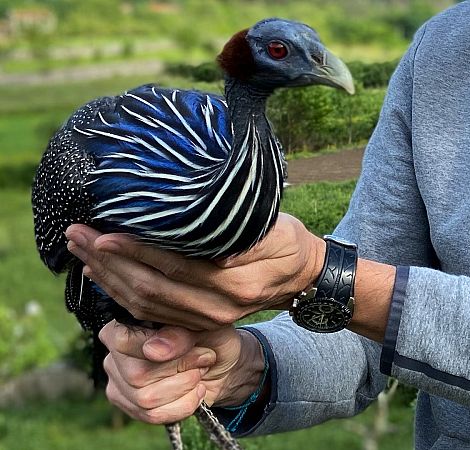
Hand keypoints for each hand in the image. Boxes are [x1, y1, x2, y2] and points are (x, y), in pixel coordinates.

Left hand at [66, 213, 324, 329]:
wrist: (304, 277)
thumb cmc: (290, 244)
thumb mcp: (277, 232)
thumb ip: (243, 237)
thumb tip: (202, 240)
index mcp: (235, 286)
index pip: (174, 268)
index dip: (136, 252)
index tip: (104, 233)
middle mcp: (217, 309)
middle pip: (151, 290)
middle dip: (109, 263)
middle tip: (78, 235)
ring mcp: (206, 319)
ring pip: (145, 305)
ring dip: (108, 278)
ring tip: (80, 250)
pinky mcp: (198, 320)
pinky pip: (151, 312)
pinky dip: (120, 294)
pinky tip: (101, 274)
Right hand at [99, 320, 265, 423]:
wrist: (222, 366)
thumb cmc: (210, 338)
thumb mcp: (203, 326)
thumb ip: (178, 333)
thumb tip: (153, 351)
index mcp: (125, 326)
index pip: (125, 341)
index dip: (164, 346)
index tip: (194, 344)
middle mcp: (114, 356)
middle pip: (137, 374)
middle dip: (181, 369)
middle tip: (204, 358)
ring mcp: (119, 384)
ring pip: (145, 398)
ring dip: (184, 386)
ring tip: (200, 373)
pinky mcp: (131, 407)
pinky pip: (153, 415)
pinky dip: (184, 405)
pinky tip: (197, 391)